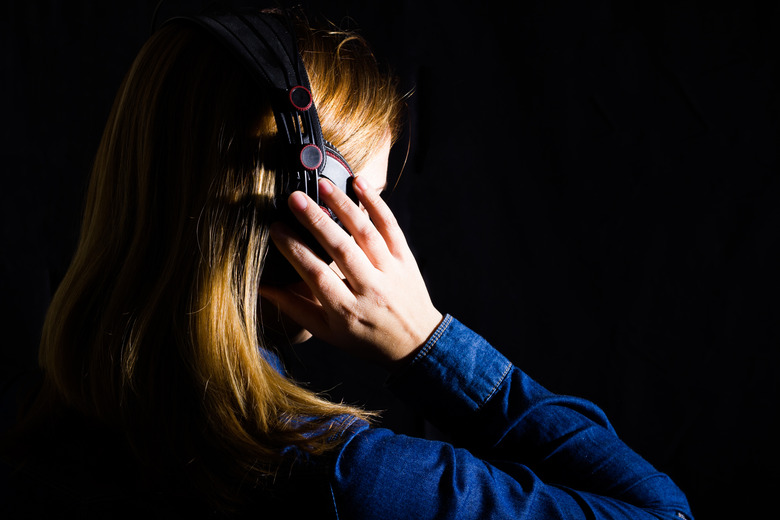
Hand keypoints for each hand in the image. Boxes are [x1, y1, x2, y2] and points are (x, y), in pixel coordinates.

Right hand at [260, 175, 442, 367]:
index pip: (316, 275)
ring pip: (366, 233)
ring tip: (322, 185)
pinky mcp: (406, 259)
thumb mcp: (327, 332)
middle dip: (315, 221)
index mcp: (346, 311)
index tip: (275, 228)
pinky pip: (391, 226)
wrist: (416, 343)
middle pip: (340, 249)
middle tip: (293, 198)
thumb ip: (295, 307)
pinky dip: (376, 204)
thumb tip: (262, 286)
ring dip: (344, 206)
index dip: (294, 250)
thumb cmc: (364, 338)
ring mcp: (391, 272)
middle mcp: (370, 290)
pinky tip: (359, 183)